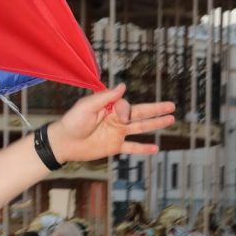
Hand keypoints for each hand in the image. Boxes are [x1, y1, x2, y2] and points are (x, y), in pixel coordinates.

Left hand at [50, 84, 175, 163]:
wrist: (64, 143)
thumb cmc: (72, 121)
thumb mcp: (87, 106)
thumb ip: (106, 97)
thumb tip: (123, 86)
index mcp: (111, 107)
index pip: (128, 106)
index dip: (127, 111)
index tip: (121, 117)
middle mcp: (116, 119)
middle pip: (141, 113)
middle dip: (157, 109)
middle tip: (172, 106)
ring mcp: (117, 133)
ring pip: (140, 128)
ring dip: (155, 124)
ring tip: (171, 120)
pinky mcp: (114, 147)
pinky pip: (132, 147)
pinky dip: (143, 149)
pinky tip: (155, 148)